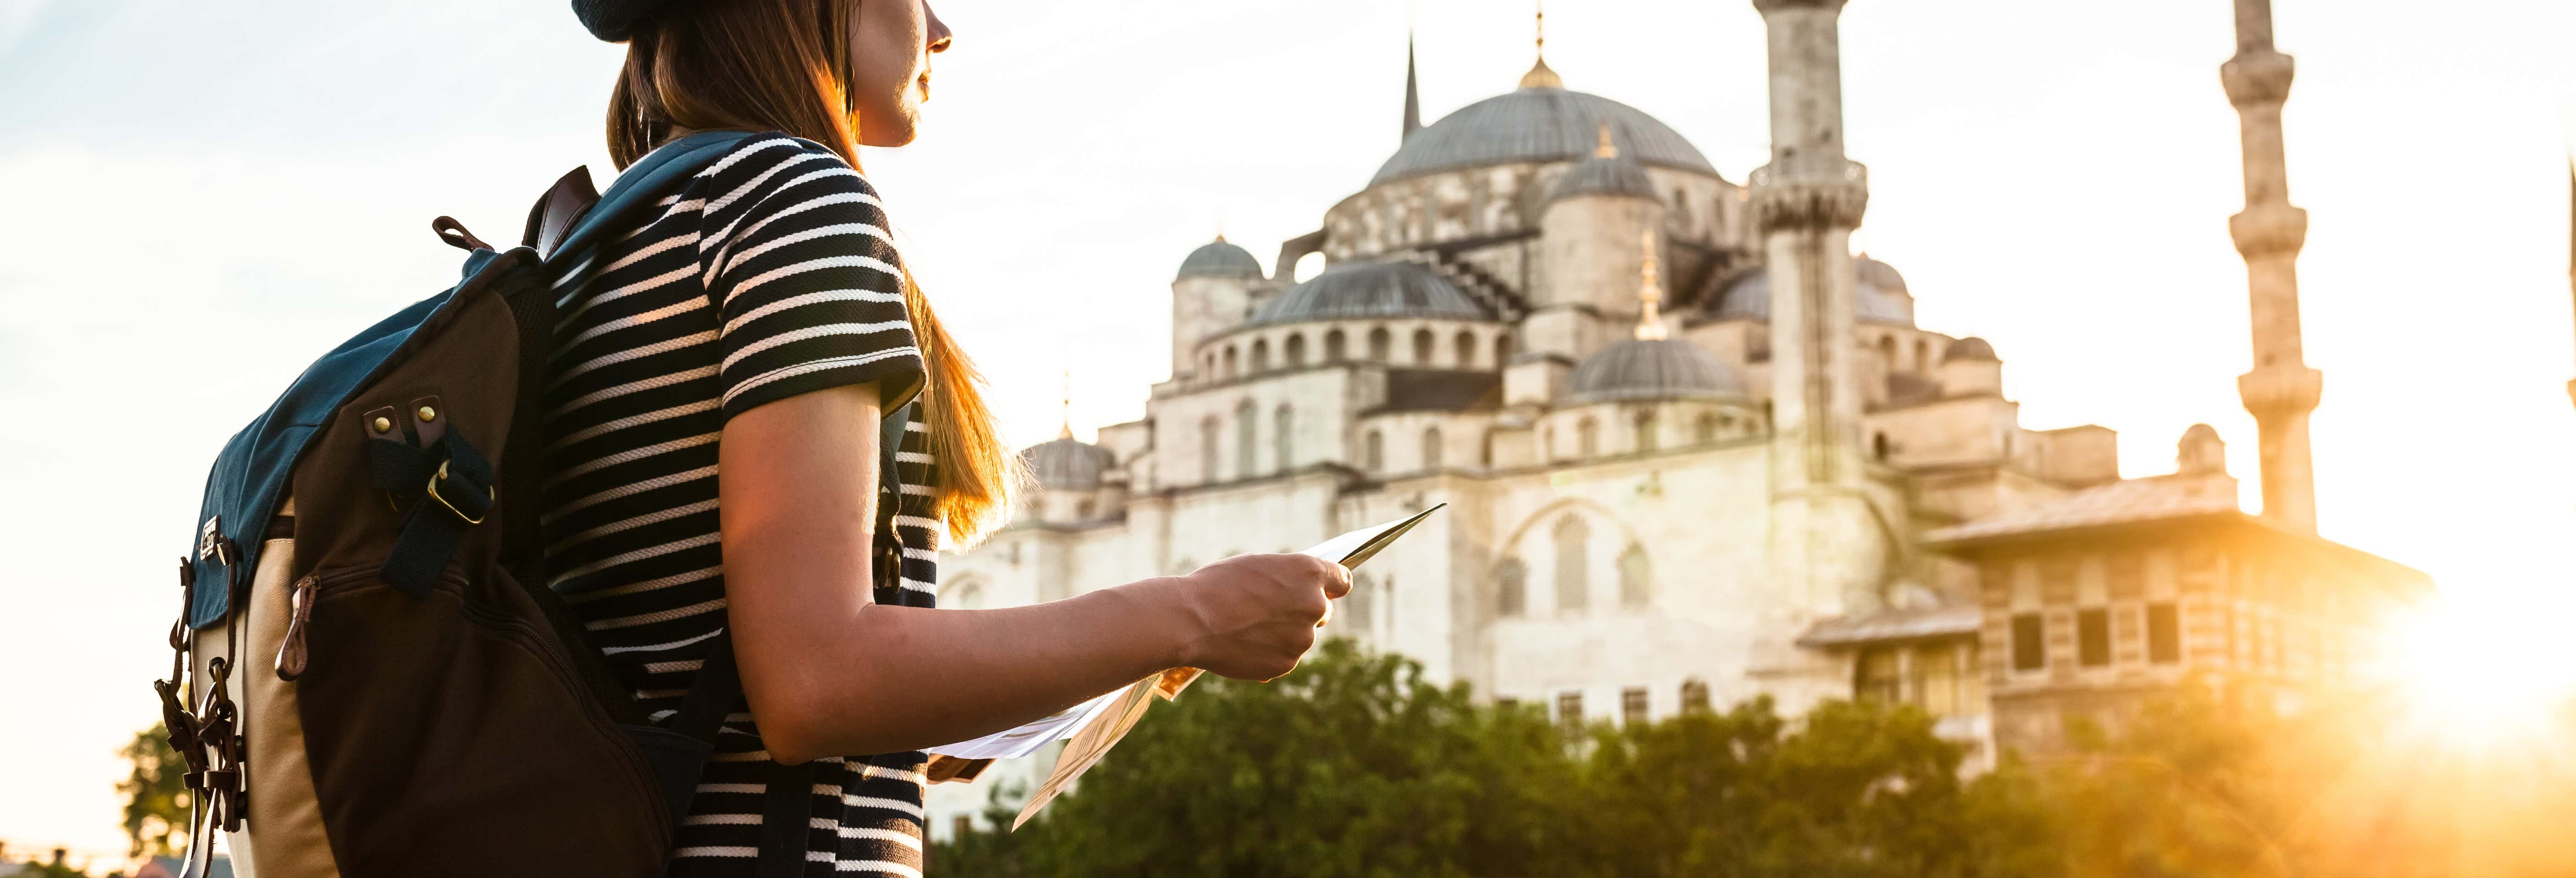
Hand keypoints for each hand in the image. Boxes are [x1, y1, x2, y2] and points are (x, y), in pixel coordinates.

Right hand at [1173, 554, 1350, 681]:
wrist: (1190, 620)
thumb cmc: (1218, 586)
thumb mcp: (1257, 567)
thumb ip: (1287, 579)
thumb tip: (1300, 594)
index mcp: (1309, 573)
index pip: (1342, 580)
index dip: (1332, 586)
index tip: (1327, 590)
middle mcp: (1314, 605)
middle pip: (1322, 611)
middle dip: (1301, 611)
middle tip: (1271, 610)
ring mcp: (1302, 638)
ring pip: (1300, 636)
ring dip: (1282, 634)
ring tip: (1247, 627)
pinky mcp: (1287, 664)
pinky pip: (1284, 657)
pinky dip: (1269, 653)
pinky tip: (1243, 645)